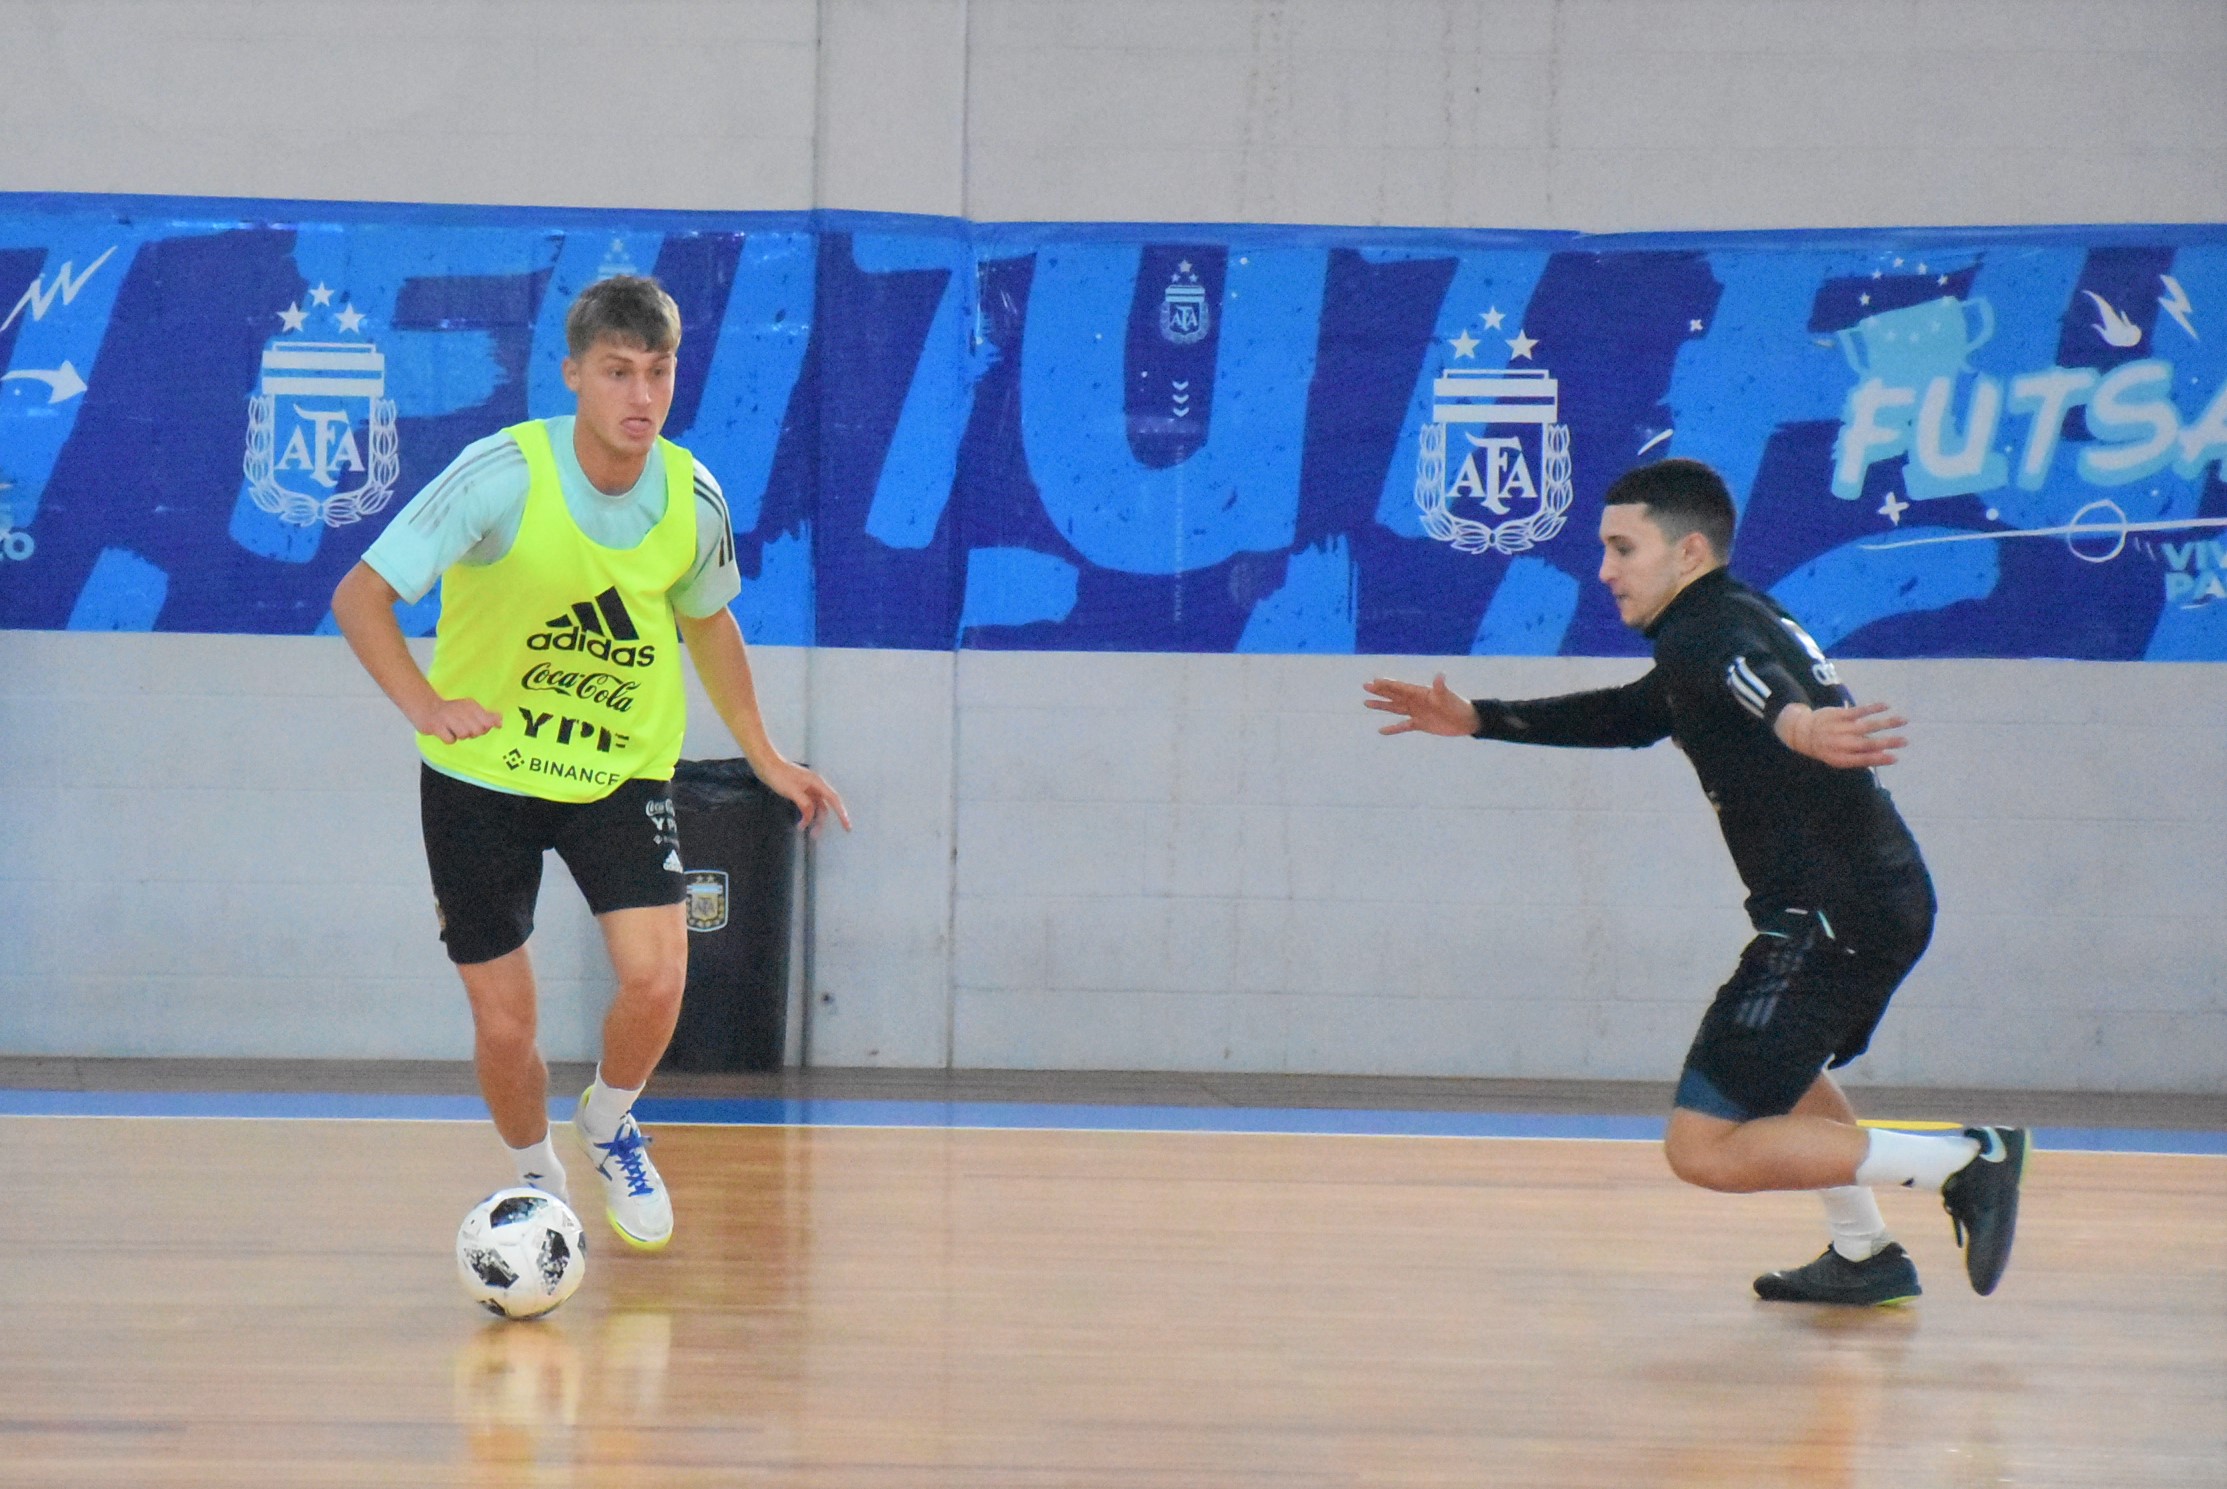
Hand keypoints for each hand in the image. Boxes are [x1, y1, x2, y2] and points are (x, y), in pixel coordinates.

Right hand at [414, 697, 501, 743]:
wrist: (426, 708)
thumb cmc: (452, 713)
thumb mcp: (471, 711)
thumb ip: (487, 717)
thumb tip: (500, 723)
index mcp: (471, 705)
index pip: (487, 723)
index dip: (484, 729)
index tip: (474, 725)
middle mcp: (460, 709)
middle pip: (478, 731)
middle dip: (472, 734)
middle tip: (461, 728)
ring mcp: (447, 717)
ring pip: (464, 735)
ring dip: (459, 736)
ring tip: (452, 729)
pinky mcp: (436, 725)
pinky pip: (450, 740)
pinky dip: (448, 739)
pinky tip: (444, 732)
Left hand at [762, 759, 851, 832]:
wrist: (766, 765)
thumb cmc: (778, 774)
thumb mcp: (792, 791)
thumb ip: (804, 803)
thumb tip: (811, 814)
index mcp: (817, 783)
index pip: (834, 800)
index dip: (842, 814)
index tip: (847, 826)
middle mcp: (815, 786)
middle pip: (824, 806)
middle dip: (821, 821)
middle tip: (815, 835)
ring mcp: (808, 788)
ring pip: (815, 807)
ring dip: (811, 819)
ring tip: (803, 829)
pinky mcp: (800, 791)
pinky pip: (807, 806)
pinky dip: (805, 814)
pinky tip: (800, 821)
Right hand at [1363, 673, 1481, 736]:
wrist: (1466, 721)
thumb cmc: (1457, 705)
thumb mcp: (1447, 696)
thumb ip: (1441, 686)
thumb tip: (1440, 674)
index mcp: (1420, 693)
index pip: (1400, 687)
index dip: (1388, 684)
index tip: (1374, 681)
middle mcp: (1415, 701)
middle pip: (1394, 695)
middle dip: (1380, 691)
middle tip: (1365, 686)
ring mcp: (1416, 712)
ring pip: (1395, 708)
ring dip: (1382, 706)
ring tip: (1367, 703)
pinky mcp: (1420, 724)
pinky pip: (1403, 726)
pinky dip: (1393, 728)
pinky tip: (1381, 730)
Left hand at [1775, 701, 1907, 767]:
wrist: (1804, 732)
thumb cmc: (1827, 748)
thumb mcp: (1838, 759)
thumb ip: (1859, 758)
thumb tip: (1883, 756)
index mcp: (1842, 758)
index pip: (1864, 760)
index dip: (1879, 760)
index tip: (1895, 758)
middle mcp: (1842, 744)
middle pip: (1868, 744)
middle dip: (1888, 742)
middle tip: (1905, 741)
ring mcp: (1842, 728)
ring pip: (1868, 726)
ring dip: (1887, 723)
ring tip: (1903, 721)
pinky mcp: (1840, 714)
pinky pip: (1859, 710)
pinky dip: (1873, 708)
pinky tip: (1886, 706)